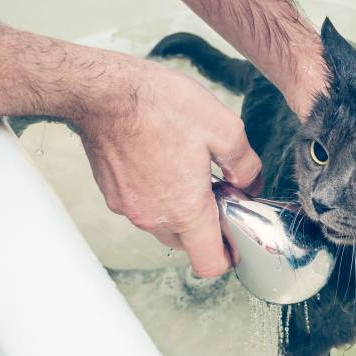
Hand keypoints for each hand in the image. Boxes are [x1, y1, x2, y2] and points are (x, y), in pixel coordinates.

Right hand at [75, 60, 260, 276]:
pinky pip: (144, 206)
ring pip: (165, 224)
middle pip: (188, 243)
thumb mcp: (224, 128)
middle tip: (217, 187)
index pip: (210, 263)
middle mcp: (153, 217)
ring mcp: (128, 207)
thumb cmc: (161, 106)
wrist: (105, 92)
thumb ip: (246, 165)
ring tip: (190, 169)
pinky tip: (164, 160)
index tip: (235, 233)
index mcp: (185, 209)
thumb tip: (250, 184)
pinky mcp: (112, 193)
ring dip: (181, 209)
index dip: (229, 254)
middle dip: (207, 225)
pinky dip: (158, 195)